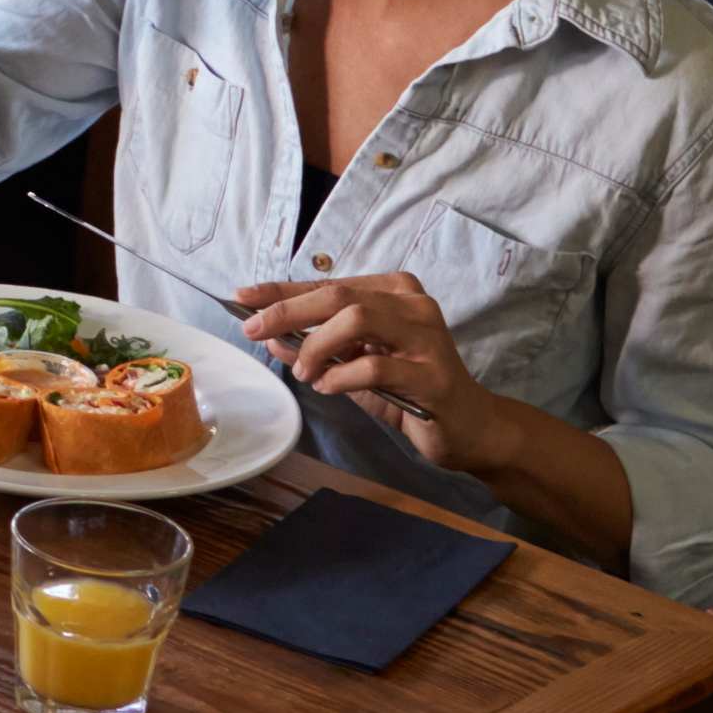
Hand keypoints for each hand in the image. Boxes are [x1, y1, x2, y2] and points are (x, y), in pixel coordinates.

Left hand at [236, 270, 482, 458]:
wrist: (470, 428)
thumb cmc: (410, 390)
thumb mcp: (355, 366)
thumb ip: (318, 350)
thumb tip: (271, 338)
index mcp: (394, 292)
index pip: (329, 285)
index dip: (282, 291)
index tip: (242, 298)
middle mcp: (413, 305)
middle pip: (339, 296)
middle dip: (288, 311)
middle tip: (255, 331)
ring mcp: (426, 337)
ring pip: (357, 320)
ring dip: (318, 346)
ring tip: (305, 371)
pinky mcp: (431, 375)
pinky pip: (374, 366)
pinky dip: (342, 376)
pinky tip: (329, 387)